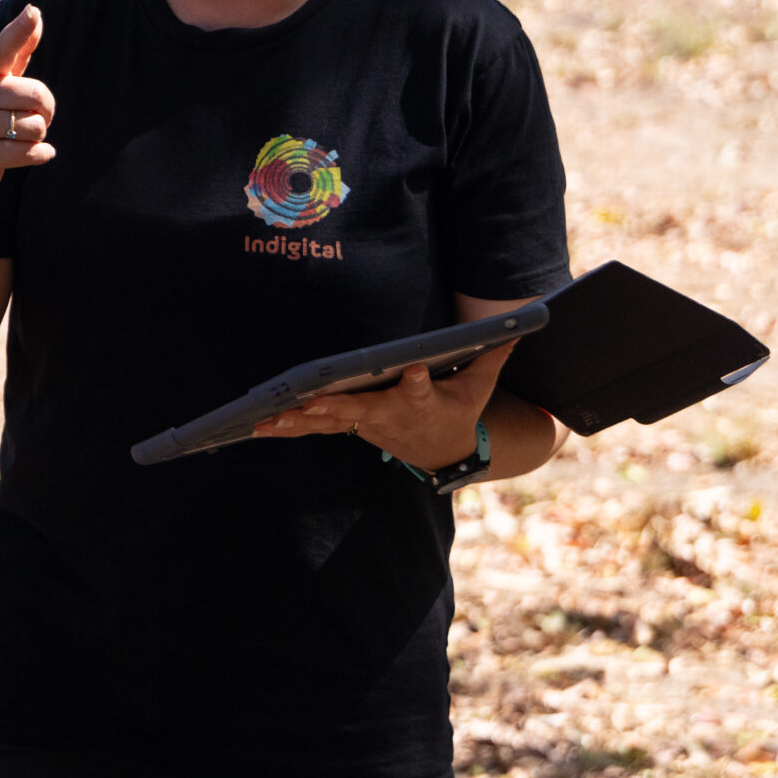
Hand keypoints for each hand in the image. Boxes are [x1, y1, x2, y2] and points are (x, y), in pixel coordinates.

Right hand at [0, 5, 54, 198]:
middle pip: (38, 94)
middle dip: (45, 110)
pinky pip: (32, 151)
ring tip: (19, 136)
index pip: (3, 48)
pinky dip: (41, 154)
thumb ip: (16, 51)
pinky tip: (31, 153)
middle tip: (30, 117)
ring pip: (37, 126)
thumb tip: (35, 14)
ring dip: (39, 135)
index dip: (19, 30)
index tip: (33, 12)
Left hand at [252, 340, 517, 471]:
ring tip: (265, 421)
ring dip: (297, 422)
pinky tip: (256, 427)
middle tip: (312, 402)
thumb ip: (493, 357)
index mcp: (422, 402)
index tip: (417, 370)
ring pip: (328, 423)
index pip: (422, 390)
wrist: (443, 452)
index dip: (419, 381)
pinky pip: (313, 427)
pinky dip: (287, 427)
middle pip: (360, 410)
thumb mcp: (480, 387)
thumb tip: (521, 326)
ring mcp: (363, 426)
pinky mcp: (347, 427)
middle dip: (336, 407)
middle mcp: (388, 416)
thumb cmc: (458, 410)